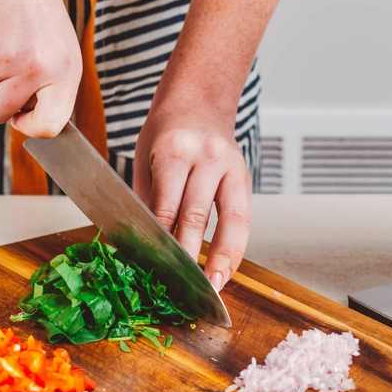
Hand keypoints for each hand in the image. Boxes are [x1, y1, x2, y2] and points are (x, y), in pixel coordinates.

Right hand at [0, 0, 81, 136]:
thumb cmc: (34, 8)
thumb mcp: (59, 48)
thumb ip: (52, 85)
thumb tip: (31, 122)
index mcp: (68, 70)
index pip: (49, 127)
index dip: (29, 125)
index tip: (21, 112)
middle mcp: (42, 66)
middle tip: (3, 75)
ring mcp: (8, 56)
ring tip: (1, 50)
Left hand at [134, 108, 251, 291]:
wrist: (200, 102)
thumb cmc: (166, 133)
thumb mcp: (145, 159)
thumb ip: (149, 200)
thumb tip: (145, 247)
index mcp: (175, 151)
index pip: (168, 206)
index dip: (164, 242)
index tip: (157, 271)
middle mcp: (207, 157)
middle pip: (198, 215)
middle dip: (191, 256)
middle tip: (183, 290)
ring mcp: (231, 166)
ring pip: (231, 219)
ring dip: (223, 258)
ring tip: (216, 286)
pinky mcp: (246, 176)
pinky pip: (244, 218)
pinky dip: (237, 246)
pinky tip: (230, 267)